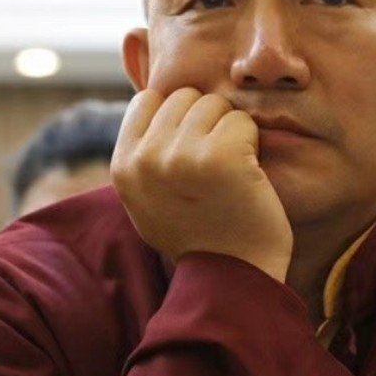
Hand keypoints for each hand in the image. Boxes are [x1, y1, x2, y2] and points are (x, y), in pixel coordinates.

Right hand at [112, 88, 293, 279]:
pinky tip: (246, 178)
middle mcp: (146, 159)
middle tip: (212, 169)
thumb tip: (153, 97)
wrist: (231, 279)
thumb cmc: (196, 233)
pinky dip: (252, 144)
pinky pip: (242, 122)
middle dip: (204, 123)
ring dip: (230, 133)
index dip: (175, 118)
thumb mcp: (147, 197)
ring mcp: (182, 157)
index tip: (189, 153)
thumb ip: (143, 152)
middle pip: (185, 96)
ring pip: (215, 105)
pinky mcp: (222, 157)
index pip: (148, 99)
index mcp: (123, 166)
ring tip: (227, 175)